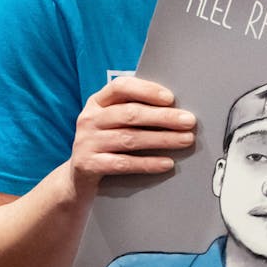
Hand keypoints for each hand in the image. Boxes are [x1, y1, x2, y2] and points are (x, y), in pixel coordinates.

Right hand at [68, 75, 195, 195]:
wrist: (77, 178)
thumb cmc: (106, 145)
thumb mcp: (114, 123)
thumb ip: (136, 112)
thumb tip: (177, 107)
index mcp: (97, 102)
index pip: (121, 87)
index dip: (147, 90)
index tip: (171, 98)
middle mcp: (89, 119)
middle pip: (130, 114)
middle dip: (163, 117)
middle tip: (189, 121)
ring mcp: (86, 142)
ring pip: (130, 138)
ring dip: (162, 139)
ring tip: (185, 140)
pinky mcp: (87, 165)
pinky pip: (123, 163)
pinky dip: (148, 163)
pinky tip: (167, 163)